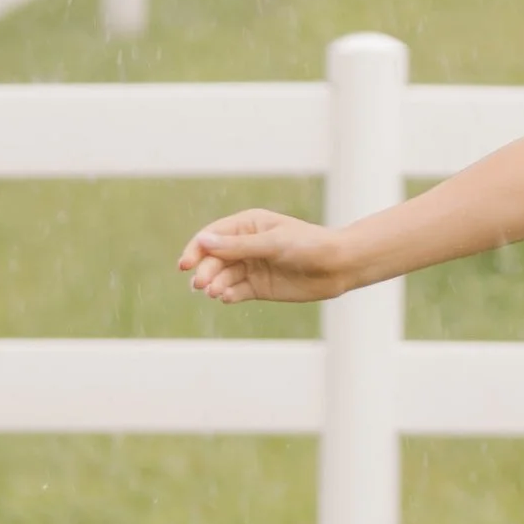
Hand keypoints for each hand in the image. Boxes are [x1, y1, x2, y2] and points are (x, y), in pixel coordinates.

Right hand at [177, 208, 345, 305]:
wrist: (338, 266)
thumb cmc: (308, 245)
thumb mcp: (273, 243)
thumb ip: (238, 245)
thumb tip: (203, 240)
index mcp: (248, 225)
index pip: (212, 236)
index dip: (196, 249)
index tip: (185, 264)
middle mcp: (246, 245)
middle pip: (214, 258)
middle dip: (206, 271)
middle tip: (201, 284)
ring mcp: (252, 266)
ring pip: (223, 276)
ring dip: (215, 284)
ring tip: (214, 292)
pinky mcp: (258, 287)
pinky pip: (236, 291)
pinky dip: (228, 295)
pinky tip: (226, 298)